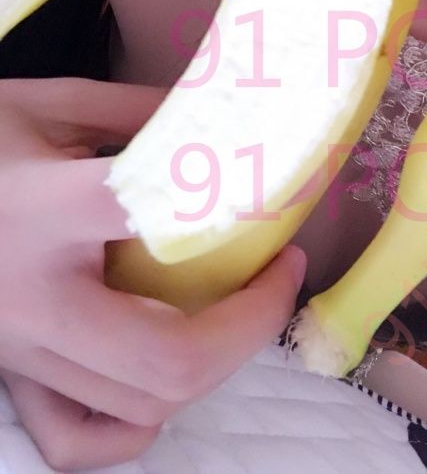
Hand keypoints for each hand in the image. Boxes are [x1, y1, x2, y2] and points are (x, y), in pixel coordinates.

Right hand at [0, 77, 305, 470]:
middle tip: (283, 272)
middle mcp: (32, 297)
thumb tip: (225, 122)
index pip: (158, 218)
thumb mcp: (49, 103)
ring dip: (214, 361)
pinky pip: (76, 440)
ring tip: (240, 308)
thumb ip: (137, 111)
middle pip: (166, 356)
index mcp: (44, 208)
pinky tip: (162, 377)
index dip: (241, 209)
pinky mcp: (8, 377)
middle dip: (251, 323)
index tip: (281, 197)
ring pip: (138, 403)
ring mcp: (16, 352)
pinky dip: (134, 424)